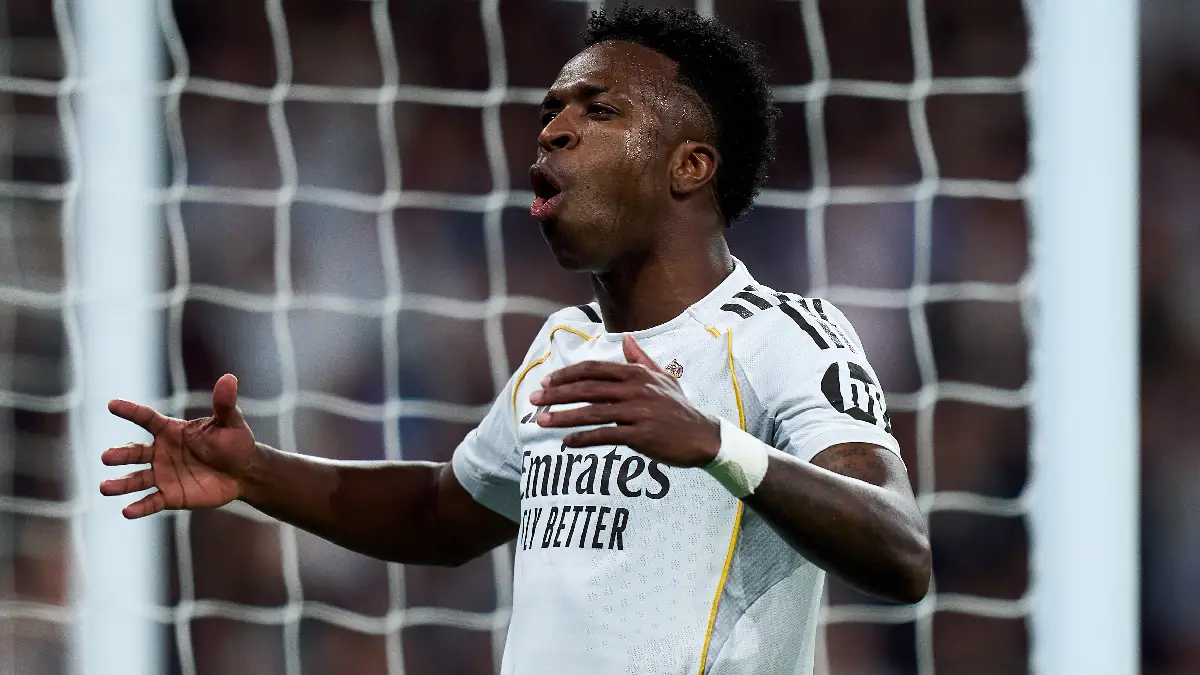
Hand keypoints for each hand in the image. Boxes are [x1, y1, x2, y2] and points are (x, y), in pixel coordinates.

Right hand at [99, 374, 257, 518]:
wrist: (244, 472)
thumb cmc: (235, 442)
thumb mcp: (230, 422)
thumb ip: (224, 404)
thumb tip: (229, 378)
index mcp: (171, 431)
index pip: (146, 418)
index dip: (130, 411)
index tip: (112, 405)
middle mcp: (161, 452)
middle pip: (135, 452)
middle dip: (120, 455)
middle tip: (106, 457)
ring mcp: (163, 474)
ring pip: (137, 479)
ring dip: (120, 484)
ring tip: (105, 487)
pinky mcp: (170, 496)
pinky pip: (151, 502)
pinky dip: (139, 507)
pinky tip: (127, 511)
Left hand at [530, 335, 720, 466]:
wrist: (703, 436)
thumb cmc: (679, 407)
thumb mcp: (663, 378)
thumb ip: (641, 360)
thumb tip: (625, 339)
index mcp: (637, 374)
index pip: (594, 369)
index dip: (567, 375)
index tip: (546, 382)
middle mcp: (636, 389)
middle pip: (587, 388)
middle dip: (556, 394)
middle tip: (533, 400)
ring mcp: (639, 412)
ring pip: (592, 412)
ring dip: (563, 417)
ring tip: (541, 422)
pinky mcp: (642, 435)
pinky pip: (606, 435)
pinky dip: (584, 438)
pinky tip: (567, 442)